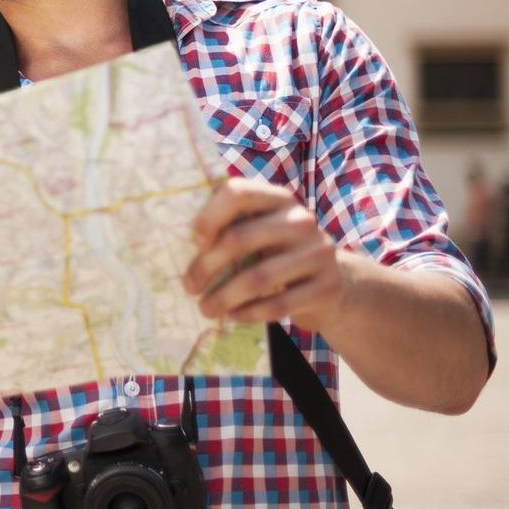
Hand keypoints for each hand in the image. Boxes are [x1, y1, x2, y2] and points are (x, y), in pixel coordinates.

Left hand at [183, 176, 350, 332]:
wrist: (332, 281)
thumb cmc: (277, 254)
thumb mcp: (259, 231)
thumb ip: (230, 228)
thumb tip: (177, 245)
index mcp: (278, 198)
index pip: (238, 192)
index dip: (210, 216)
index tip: (194, 242)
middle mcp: (301, 220)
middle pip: (240, 238)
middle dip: (206, 267)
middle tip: (189, 287)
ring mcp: (319, 252)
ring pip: (257, 277)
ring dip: (223, 297)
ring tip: (206, 309)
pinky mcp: (327, 287)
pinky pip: (279, 304)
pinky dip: (250, 313)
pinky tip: (233, 316)